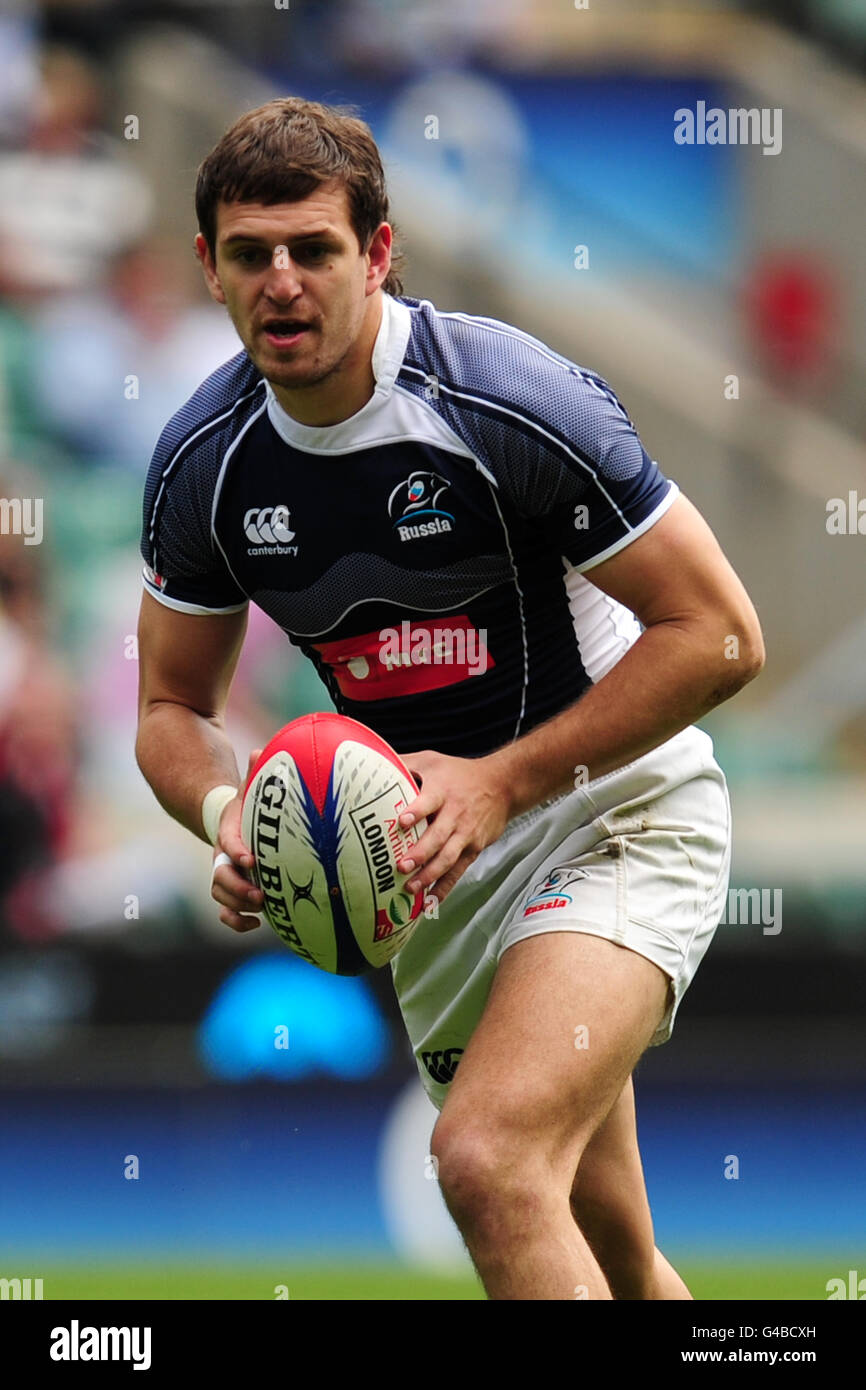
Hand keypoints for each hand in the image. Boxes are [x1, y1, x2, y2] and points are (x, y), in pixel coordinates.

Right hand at [210, 749, 263, 931]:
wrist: (228, 820)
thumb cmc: (246, 805)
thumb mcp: (249, 788)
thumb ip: (254, 774)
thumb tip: (260, 750)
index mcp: (228, 832)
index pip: (228, 843)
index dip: (237, 852)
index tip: (253, 860)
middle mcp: (222, 855)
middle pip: (220, 875)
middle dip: (238, 887)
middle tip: (261, 894)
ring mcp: (224, 874)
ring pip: (220, 894)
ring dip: (238, 904)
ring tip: (261, 908)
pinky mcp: (231, 889)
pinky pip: (225, 910)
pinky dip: (235, 920)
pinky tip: (254, 925)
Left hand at [395, 750, 511, 904]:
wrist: (502, 785)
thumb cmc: (460, 773)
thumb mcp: (432, 761)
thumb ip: (404, 763)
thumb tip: (372, 762)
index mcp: (442, 791)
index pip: (429, 801)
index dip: (416, 811)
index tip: (402, 821)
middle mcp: (455, 814)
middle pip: (438, 836)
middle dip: (420, 853)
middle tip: (401, 866)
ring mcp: (465, 834)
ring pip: (448, 857)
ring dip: (430, 874)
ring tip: (411, 887)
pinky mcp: (473, 848)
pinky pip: (458, 871)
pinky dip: (445, 887)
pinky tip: (431, 902)